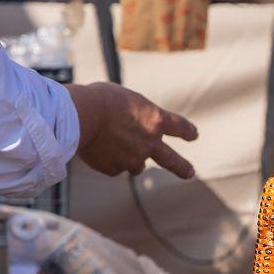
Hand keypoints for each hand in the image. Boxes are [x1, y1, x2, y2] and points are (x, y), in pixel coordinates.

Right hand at [66, 82, 197, 178]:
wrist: (79, 115)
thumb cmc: (99, 100)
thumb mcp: (125, 100)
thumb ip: (135, 118)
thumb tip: (129, 134)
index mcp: (155, 120)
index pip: (179, 127)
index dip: (188, 131)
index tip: (194, 135)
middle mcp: (150, 143)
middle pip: (172, 160)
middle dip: (183, 168)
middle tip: (190, 173)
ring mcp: (133, 159)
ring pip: (136, 165)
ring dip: (130, 158)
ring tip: (113, 145)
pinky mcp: (114, 169)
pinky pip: (114, 167)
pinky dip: (107, 160)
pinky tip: (96, 148)